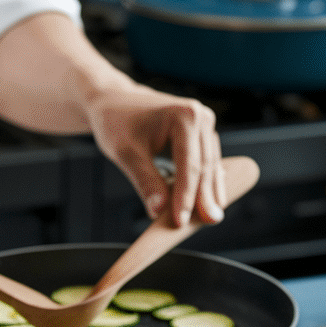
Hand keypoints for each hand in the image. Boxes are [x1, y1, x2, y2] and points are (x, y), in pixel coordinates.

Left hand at [84, 84, 224, 227]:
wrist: (114, 102)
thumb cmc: (117, 122)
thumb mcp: (126, 153)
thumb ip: (145, 181)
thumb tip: (159, 211)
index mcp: (184, 117)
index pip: (190, 165)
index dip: (186, 197)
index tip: (181, 221)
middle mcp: (201, 118)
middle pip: (205, 167)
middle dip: (204, 198)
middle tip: (205, 224)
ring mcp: (204, 126)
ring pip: (210, 167)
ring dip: (209, 194)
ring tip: (207, 220)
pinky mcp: (202, 136)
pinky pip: (206, 164)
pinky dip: (204, 184)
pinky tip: (203, 205)